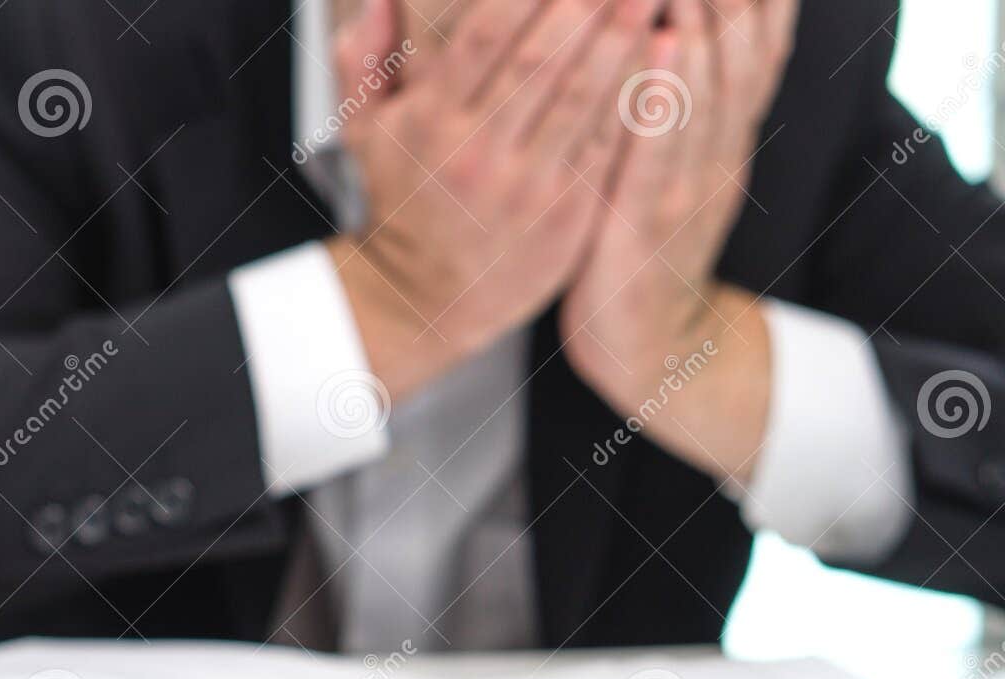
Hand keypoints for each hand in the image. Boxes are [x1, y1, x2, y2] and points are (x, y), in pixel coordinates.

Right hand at [328, 0, 660, 403]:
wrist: (422, 302)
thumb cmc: (402, 206)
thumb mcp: (363, 137)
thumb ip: (365, 62)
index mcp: (431, 123)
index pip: (485, 36)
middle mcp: (478, 153)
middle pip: (541, 60)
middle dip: (586, 4)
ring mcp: (526, 187)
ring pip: (582, 98)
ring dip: (622, 40)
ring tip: (649, 0)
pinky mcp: (565, 215)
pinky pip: (606, 146)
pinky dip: (636, 101)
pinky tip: (661, 63)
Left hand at [559, 0, 799, 482]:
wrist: (647, 348)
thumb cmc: (639, 248)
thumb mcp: (670, 169)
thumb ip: (675, 108)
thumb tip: (676, 29)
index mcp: (723, 136)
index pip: (757, 43)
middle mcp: (716, 153)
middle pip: (739, 51)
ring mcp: (688, 188)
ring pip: (708, 89)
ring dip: (704, 18)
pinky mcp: (646, 223)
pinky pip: (659, 153)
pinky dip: (664, 99)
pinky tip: (664, 48)